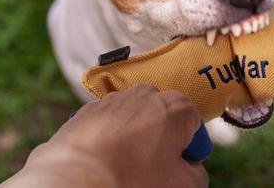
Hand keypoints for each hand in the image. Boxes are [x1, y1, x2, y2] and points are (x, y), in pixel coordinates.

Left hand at [1, 85, 207, 187]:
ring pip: (136, 120)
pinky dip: (110, 138)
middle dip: (162, 141)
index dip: (189, 151)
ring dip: (135, 139)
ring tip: (123, 167)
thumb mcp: (181, 186)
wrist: (76, 179)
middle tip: (152, 170)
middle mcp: (148, 93)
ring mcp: (117, 98)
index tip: (178, 168)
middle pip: (164, 119)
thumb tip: (191, 169)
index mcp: (176, 107)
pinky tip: (104, 161)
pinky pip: (109, 123)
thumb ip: (197, 175)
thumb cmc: (132, 180)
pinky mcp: (90, 108)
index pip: (194, 126)